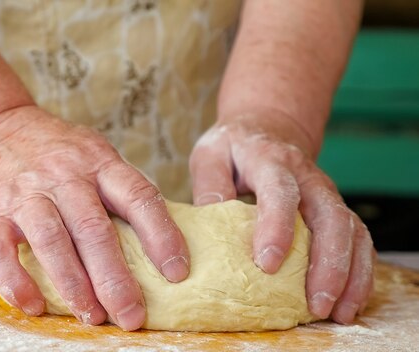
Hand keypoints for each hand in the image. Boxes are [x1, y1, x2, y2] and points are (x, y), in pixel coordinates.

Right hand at [0, 106, 189, 330]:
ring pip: (52, 241)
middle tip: (131, 316)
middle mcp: (64, 176)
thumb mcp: (94, 153)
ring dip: (73, 285)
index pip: (138, 196)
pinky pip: (0, 251)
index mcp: (99, 162)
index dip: (161, 235)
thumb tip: (159, 240)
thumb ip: (119, 188)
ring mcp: (26, 194)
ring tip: (92, 316)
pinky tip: (34, 306)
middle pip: (94, 229)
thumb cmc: (54, 150)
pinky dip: (16, 282)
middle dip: (115, 279)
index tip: (177, 272)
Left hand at [189, 112, 374, 323]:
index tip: (267, 263)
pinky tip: (348, 302)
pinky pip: (358, 240)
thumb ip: (209, 184)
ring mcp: (326, 194)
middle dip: (327, 263)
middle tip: (315, 302)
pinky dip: (359, 272)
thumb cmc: (233, 148)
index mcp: (271, 161)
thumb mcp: (210, 155)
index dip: (277, 227)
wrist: (267, 129)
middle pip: (331, 216)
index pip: (280, 191)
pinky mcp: (335, 210)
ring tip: (337, 312)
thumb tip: (207, 223)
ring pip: (351, 231)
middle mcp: (308, 177)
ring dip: (349, 274)